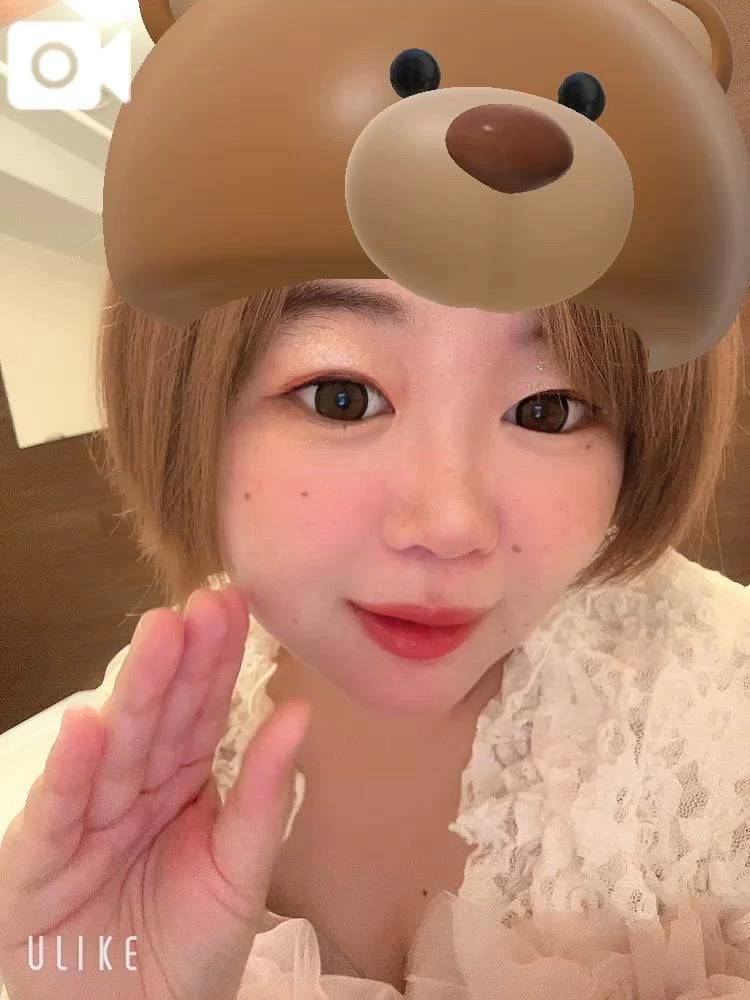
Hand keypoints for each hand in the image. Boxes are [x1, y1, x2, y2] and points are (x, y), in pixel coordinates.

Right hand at [0, 585, 310, 999]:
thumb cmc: (186, 953)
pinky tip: (89, 724)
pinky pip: (56, 816)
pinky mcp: (36, 869)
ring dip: (136, 693)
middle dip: (181, 660)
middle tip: (203, 604)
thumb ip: (264, 795)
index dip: (217, 661)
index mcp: (179, 784)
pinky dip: (71, 773)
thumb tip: (299, 712)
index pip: (201, 712)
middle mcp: (130, 791)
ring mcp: (82, 824)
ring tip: (158, 636)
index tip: (236, 606)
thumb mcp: (239, 872)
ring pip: (113, 750)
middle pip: (159, 718)